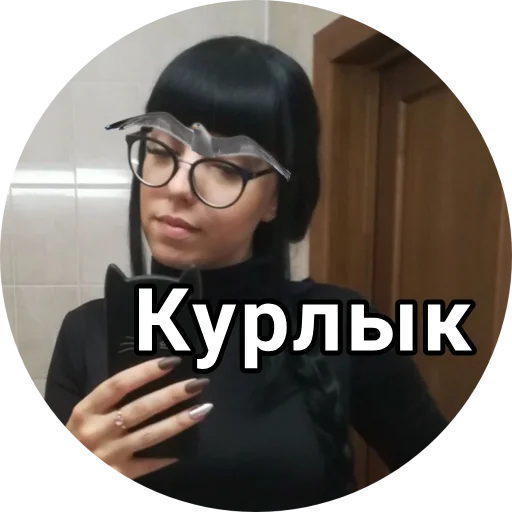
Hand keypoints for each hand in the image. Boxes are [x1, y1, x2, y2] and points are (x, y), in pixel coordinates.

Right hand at [64, 357, 211, 478]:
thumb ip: (109, 402)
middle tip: (198, 383)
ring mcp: (108, 456)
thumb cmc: (77, 439)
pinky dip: (168, 456)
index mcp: (86, 411)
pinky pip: (149, 464)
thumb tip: (151, 377)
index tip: (172, 362)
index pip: (119, 384)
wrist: (51, 484)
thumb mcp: (84, 417)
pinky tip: (188, 447)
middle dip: (172, 395)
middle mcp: (97, 432)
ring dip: (178, 422)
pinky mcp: (118, 476)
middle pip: (140, 408)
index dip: (146, 372)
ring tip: (203, 409)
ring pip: (150, 435)